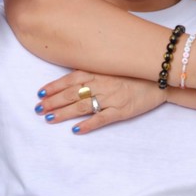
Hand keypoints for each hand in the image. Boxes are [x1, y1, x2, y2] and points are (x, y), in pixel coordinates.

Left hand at [35, 70, 166, 133]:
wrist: (158, 78)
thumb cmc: (133, 71)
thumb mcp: (112, 65)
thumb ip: (94, 69)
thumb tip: (73, 72)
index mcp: (99, 71)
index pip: (71, 78)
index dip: (54, 86)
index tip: (40, 92)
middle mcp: (102, 83)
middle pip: (72, 93)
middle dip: (53, 101)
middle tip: (37, 108)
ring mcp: (111, 97)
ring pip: (82, 106)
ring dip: (64, 113)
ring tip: (48, 118)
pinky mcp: (121, 110)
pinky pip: (102, 119)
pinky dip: (88, 124)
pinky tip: (76, 130)